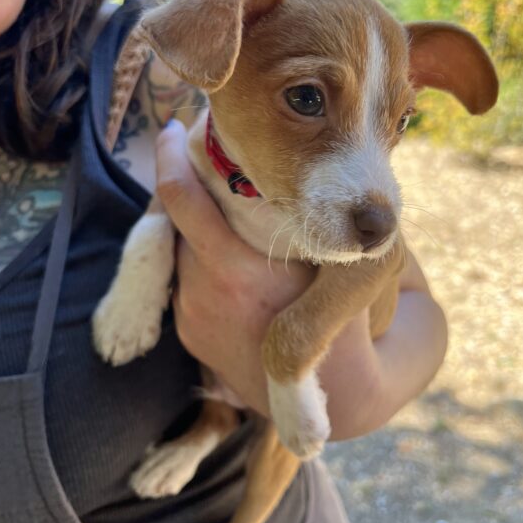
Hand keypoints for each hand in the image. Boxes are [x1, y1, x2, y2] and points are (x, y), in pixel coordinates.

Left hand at [156, 120, 446, 437]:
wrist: (337, 393)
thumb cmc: (350, 317)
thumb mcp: (346, 261)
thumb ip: (312, 218)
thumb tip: (287, 164)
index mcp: (238, 272)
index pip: (181, 199)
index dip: (171, 156)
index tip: (175, 130)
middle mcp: (205, 294)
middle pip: (175, 222)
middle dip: (189, 190)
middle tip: (208, 163)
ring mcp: (193, 317)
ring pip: (180, 252)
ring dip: (196, 230)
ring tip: (229, 219)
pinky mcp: (189, 336)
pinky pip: (186, 282)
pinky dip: (201, 263)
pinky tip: (233, 263)